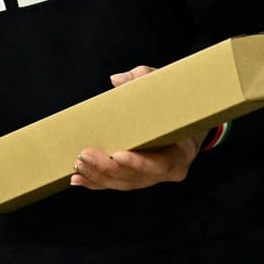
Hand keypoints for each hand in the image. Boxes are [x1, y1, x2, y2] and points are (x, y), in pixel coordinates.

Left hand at [69, 66, 207, 190]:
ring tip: (77, 164)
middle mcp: (169, 170)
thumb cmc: (177, 106)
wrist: (186, 125)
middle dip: (108, 168)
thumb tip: (117, 80)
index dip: (139, 163)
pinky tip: (77, 178)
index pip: (162, 164)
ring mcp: (154, 177)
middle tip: (85, 154)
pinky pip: (116, 183)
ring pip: (124, 183)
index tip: (118, 154)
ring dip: (97, 175)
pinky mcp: (139, 179)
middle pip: (137, 177)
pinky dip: (96, 182)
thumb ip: (145, 80)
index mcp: (182, 152)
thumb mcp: (167, 89)